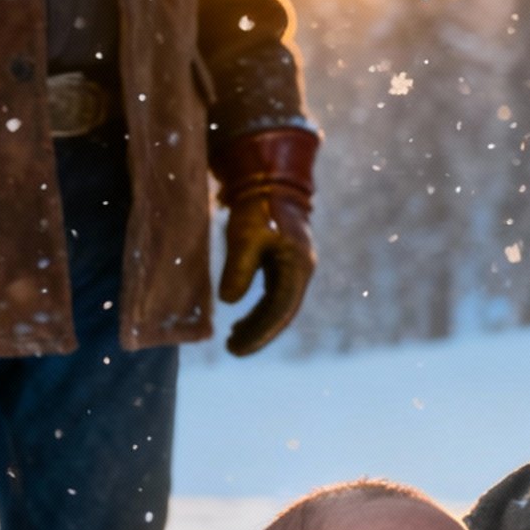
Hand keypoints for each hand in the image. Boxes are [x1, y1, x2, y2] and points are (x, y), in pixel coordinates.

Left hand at [212, 127, 318, 356]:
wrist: (270, 180)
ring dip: (257, 324)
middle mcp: (300, 270)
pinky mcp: (283, 263)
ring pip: (277, 306)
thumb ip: (239, 268)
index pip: (280, 310)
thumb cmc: (257, 207)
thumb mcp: (244, 236)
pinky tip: (239, 320)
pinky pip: (272, 295)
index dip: (259, 332)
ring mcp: (293, 267)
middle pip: (281, 312)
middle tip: (232, 350)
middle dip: (258, 333)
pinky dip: (257, 311)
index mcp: (297, 267)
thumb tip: (228, 302)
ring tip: (233, 340)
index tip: (236, 348)